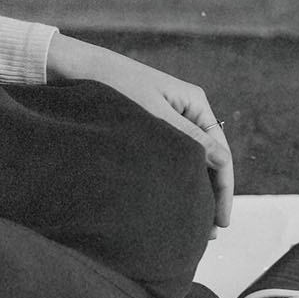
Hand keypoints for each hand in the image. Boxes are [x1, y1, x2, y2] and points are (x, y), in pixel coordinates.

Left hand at [47, 33, 233, 228]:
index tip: (221, 219)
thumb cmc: (113, 84)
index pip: (221, 154)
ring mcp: (167, 117)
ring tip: (190, 220)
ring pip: (187, 159)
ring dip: (191, 187)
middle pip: (208, 159)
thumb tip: (222, 163)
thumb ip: (188, 138)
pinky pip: (168, 154)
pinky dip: (172, 175)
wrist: (75, 67)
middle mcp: (186, 109)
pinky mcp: (148, 124)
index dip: (223, 190)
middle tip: (208, 230)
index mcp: (195, 102)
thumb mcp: (152, 114)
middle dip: (209, 194)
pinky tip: (168, 196)